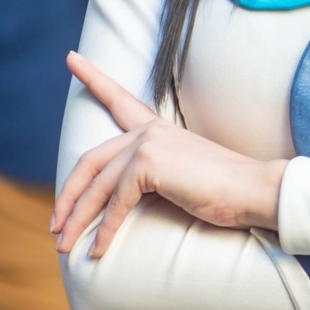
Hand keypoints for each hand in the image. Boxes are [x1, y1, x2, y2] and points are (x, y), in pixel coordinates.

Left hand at [54, 52, 286, 257]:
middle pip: (89, 161)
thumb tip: (117, 201)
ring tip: (66, 246)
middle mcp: (149, 131)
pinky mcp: (149, 165)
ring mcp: (148, 144)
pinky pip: (115, 202)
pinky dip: (104, 230)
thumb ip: (150, 176)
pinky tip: (98, 251)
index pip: (118, 100)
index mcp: (158, 129)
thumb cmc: (224, 190)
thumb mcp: (180, 176)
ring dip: (77, 221)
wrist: (255, 190)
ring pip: (96, 186)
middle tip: (55, 226)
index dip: (92, 78)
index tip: (71, 58)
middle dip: (67, 197)